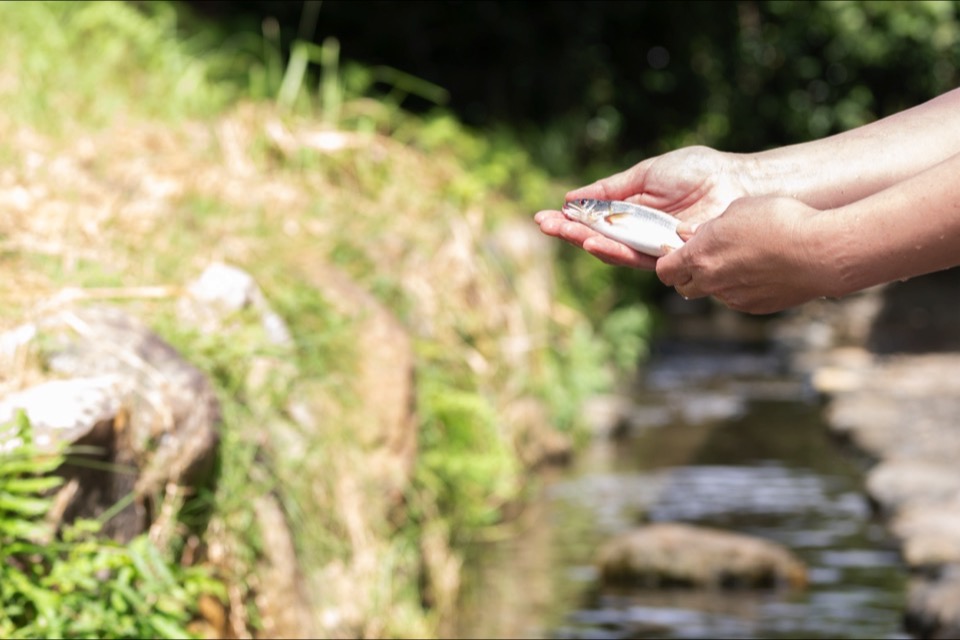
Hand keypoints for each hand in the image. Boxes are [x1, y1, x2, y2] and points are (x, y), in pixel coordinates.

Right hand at [534, 146, 754, 268]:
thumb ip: (612, 188)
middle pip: (597, 238)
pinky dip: (615, 251)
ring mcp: (654, 247)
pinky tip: (595, 242)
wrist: (736, 181)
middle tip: (545, 226)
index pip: (593, 220)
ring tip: (567, 233)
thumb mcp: (647, 173)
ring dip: (587, 243)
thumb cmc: (697, 173)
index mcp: (631, 211)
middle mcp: (639, 233)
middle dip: (570, 232)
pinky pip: (637, 259)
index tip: (543, 216)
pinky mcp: (670, 258)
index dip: (568, 220)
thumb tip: (574, 196)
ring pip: (613, 252)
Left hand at [656, 196, 833, 313]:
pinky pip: (739, 298)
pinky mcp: (756, 307)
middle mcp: (712, 282)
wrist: (819, 252)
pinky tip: (762, 270)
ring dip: (718, 280)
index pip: (665, 269)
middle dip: (688, 274)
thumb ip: (707, 226)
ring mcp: (734, 298)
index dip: (668, 260)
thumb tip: (688, 234)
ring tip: (742, 258)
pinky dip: (742, 287)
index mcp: (700, 256)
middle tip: (703, 257)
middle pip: (684, 287)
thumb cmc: (779, 221)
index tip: (675, 251)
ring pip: (714, 292)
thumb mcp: (738, 210)